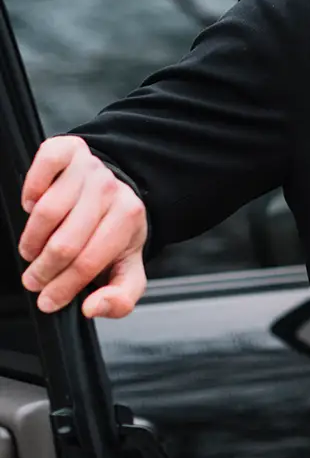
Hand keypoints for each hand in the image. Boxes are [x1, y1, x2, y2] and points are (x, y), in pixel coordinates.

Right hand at [17, 135, 148, 317]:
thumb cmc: (114, 233)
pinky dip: (31, 189)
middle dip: (44, 270)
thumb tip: (92, 307)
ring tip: (32, 251)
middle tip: (34, 280)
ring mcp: (89, 169)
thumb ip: (120, 297)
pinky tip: (33, 207)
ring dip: (32, 240)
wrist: (115, 189)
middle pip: (66, 241)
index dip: (63, 286)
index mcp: (129, 219)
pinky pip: (43, 165)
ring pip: (48, 211)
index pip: (90, 261)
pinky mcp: (67, 150)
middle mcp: (111, 191)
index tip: (47, 301)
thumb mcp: (127, 268)